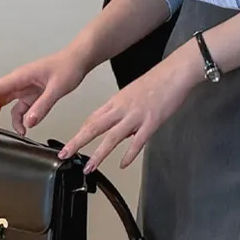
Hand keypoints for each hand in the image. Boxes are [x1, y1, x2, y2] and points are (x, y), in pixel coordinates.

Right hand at [0, 47, 87, 137]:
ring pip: (0, 103)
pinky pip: (16, 109)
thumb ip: (43, 106)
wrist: (78, 61)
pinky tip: (22, 130)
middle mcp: (17, 82)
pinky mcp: (29, 95)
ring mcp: (22, 88)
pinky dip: (16, 121)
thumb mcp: (57, 88)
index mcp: (20, 77)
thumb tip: (28, 123)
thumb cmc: (68, 68)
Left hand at [58, 45, 200, 172]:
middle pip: (94, 127)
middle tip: (64, 154)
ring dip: (98, 154)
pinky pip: (137, 142)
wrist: (174, 72)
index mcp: (116, 101)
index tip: (69, 144)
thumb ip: (124, 113)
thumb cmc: (156, 81)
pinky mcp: (151, 122)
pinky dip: (129, 155)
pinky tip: (123, 164)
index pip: (92, 119)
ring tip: (89, 167)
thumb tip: (122, 132)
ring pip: (112, 138)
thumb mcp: (133, 94)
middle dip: (77, 142)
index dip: (80, 132)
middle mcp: (121, 109)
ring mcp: (136, 116)